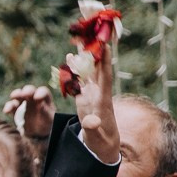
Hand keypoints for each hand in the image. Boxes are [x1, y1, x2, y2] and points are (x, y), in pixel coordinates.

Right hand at [5, 85, 54, 143]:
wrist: (38, 136)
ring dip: (16, 94)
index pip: (42, 91)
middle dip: (26, 91)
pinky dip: (8, 106)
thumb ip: (45, 112)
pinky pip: (11, 106)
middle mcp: (34, 99)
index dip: (40, 93)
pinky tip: (6, 111)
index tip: (37, 98)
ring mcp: (24, 104)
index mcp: (45, 99)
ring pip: (19, 95)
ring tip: (13, 97)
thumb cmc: (47, 125)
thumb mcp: (49, 120)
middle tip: (23, 94)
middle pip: (29, 90)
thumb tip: (41, 105)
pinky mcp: (16, 111)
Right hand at [75, 39, 120, 163]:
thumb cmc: (101, 142)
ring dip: (85, 54)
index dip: (104, 61)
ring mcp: (92, 93)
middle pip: (97, 67)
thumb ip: (92, 128)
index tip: (105, 45)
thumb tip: (90, 122)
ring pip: (89, 69)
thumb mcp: (96, 137)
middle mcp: (99, 92)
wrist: (102, 145)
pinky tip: (72, 56)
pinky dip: (76, 66)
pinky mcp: (85, 96)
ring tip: (81, 37)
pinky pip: (81, 78)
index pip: (104, 77)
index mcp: (102, 100)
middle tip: (91, 32)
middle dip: (94, 49)